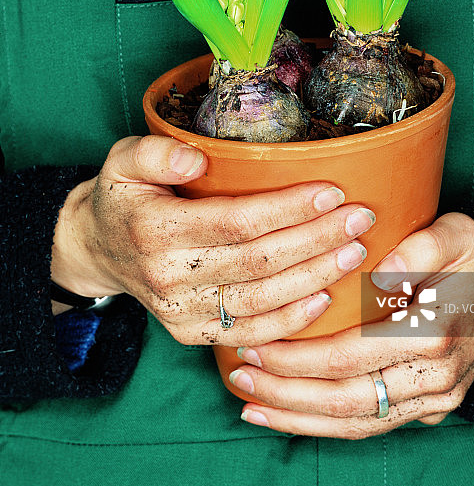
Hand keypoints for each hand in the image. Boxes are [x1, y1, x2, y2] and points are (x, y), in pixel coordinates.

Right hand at [51, 135, 375, 345]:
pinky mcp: (191, 333)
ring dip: (314, 277)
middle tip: (361, 218)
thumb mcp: (123, 160)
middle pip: (258, 261)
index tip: (332, 192)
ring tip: (355, 251)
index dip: (288, 209)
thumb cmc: (124, 198)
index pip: (236, 221)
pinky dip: (290, 321)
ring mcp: (181, 312)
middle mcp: (169, 277)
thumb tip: (196, 158)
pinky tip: (324, 298)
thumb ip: (155, 153)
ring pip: (261, 300)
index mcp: (154, 230)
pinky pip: (248, 332)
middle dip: (316, 239)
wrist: (99, 250)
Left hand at [228, 213, 473, 437]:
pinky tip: (289, 420)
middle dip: (287, 393)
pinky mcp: (429, 409)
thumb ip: (422, 247)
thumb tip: (380, 268)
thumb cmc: (472, 258)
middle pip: (347, 400)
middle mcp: (435, 379)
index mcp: (435, 334)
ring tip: (252, 407)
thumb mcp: (458, 232)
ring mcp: (434, 401)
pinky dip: (327, 428)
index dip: (298, 358)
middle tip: (241, 377)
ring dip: (299, 419)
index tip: (257, 345)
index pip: (350, 358)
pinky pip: (372, 426)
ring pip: (357, 423)